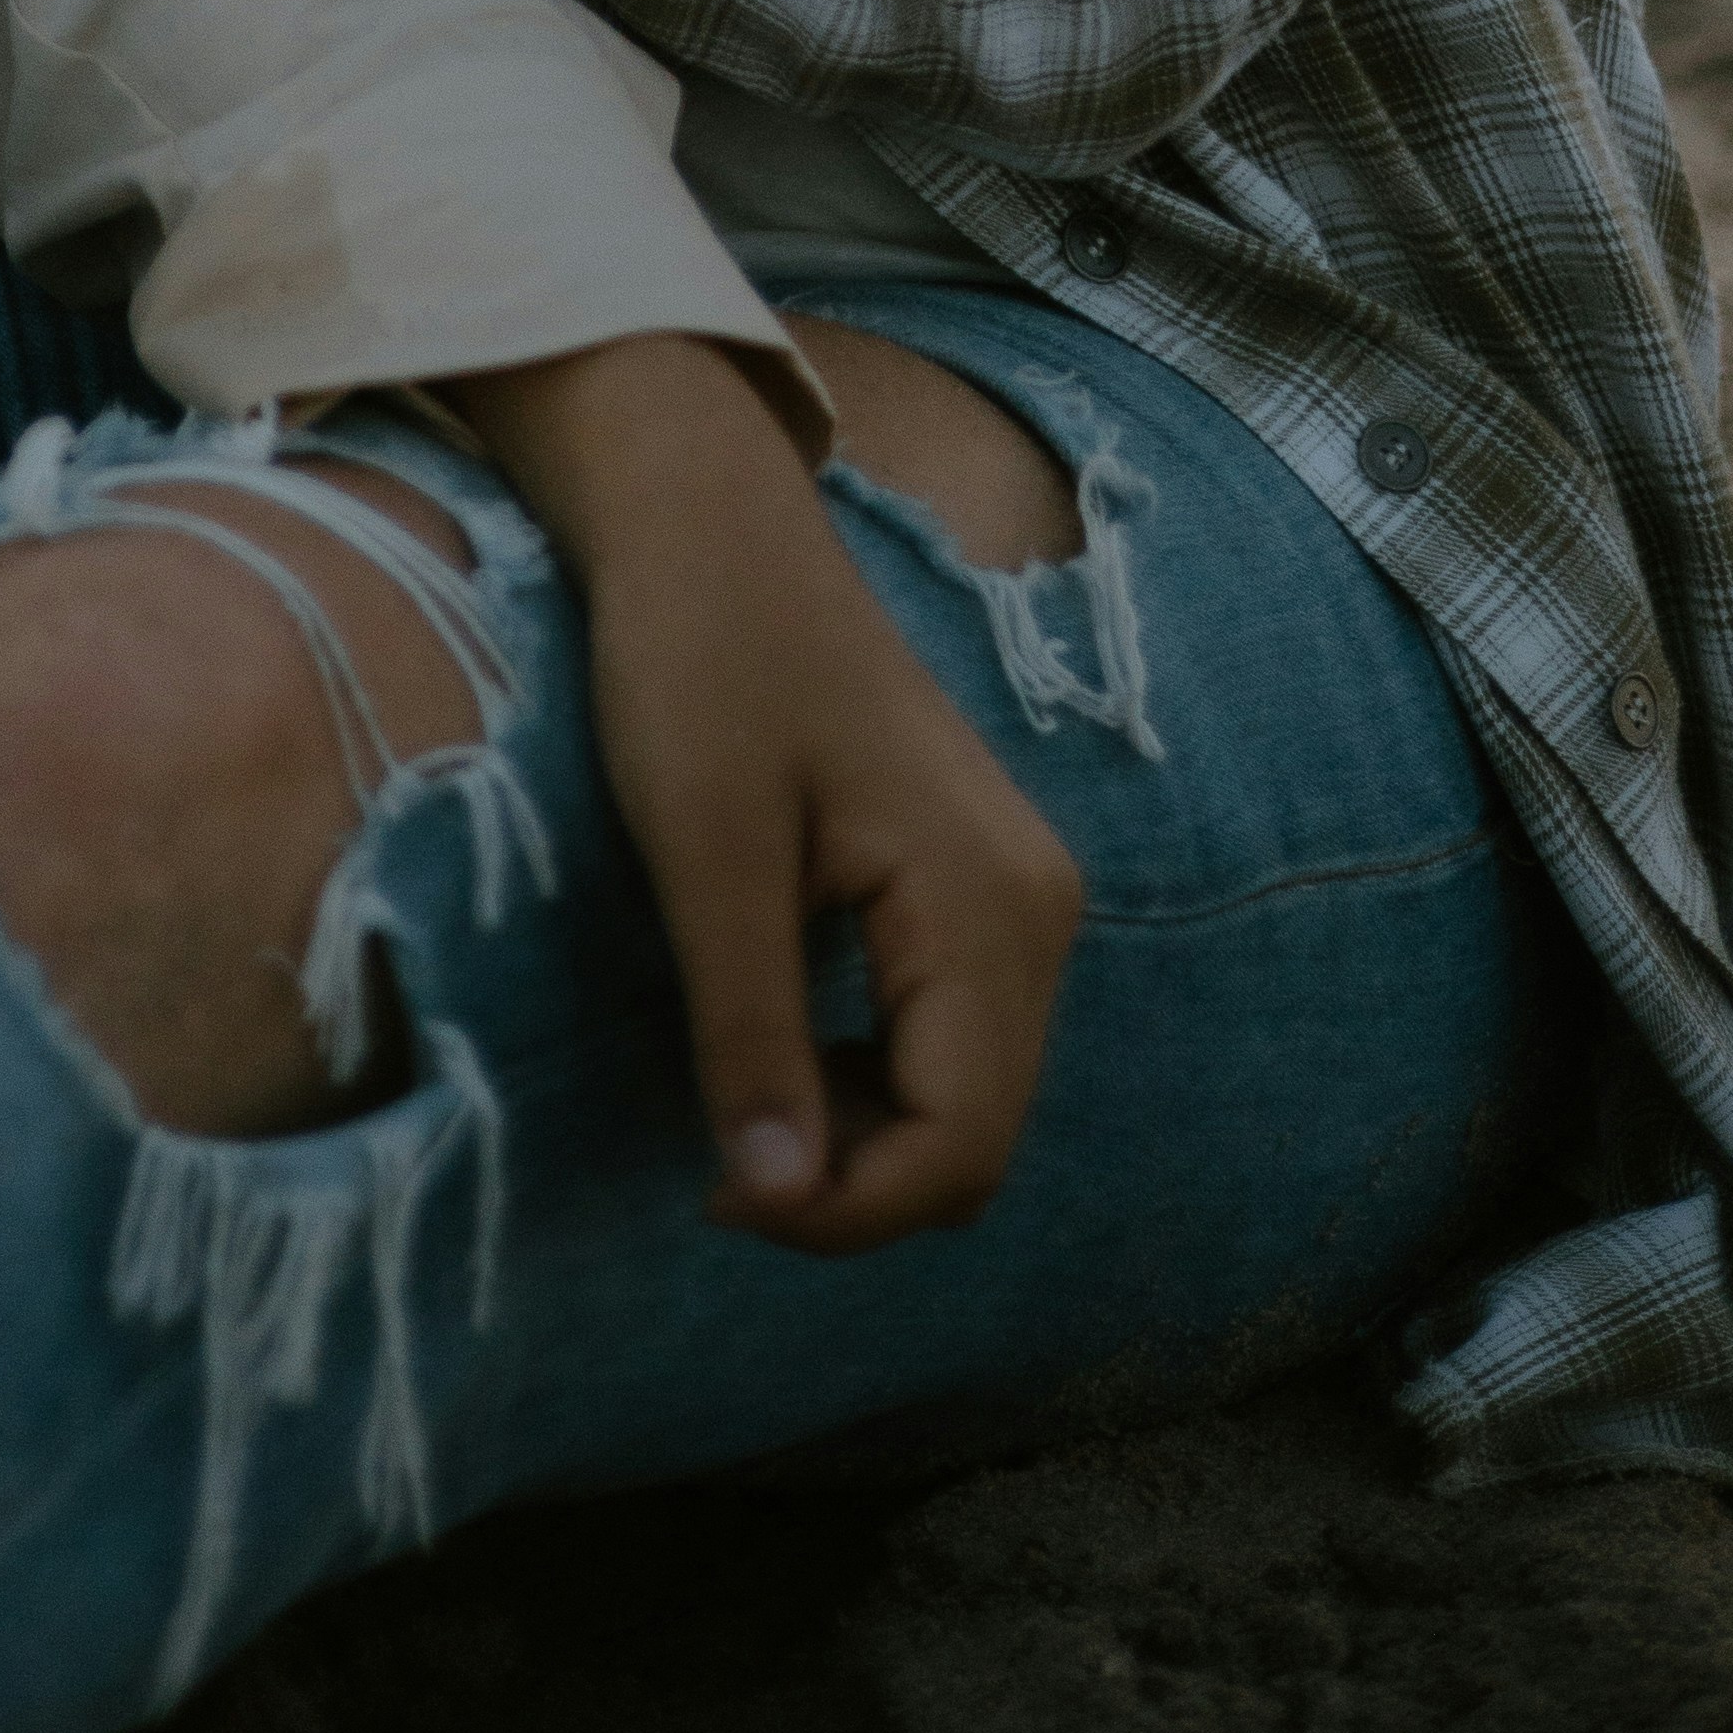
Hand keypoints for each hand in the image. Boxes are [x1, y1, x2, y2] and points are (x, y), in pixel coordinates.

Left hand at [457, 337, 1081, 1245]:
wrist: (706, 520)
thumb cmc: (696, 660)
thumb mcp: (706, 854)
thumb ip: (752, 1031)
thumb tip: (775, 1197)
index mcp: (992, 903)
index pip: (961, 1147)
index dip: (843, 1211)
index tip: (713, 1193)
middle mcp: (1036, 909)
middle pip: (980, 1138)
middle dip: (854, 1185)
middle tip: (713, 1162)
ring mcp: (1013, 893)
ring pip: (968, 1097)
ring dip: (861, 1137)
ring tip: (735, 1102)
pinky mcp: (972, 882)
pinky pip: (949, 1036)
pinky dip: (871, 1078)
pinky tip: (780, 1049)